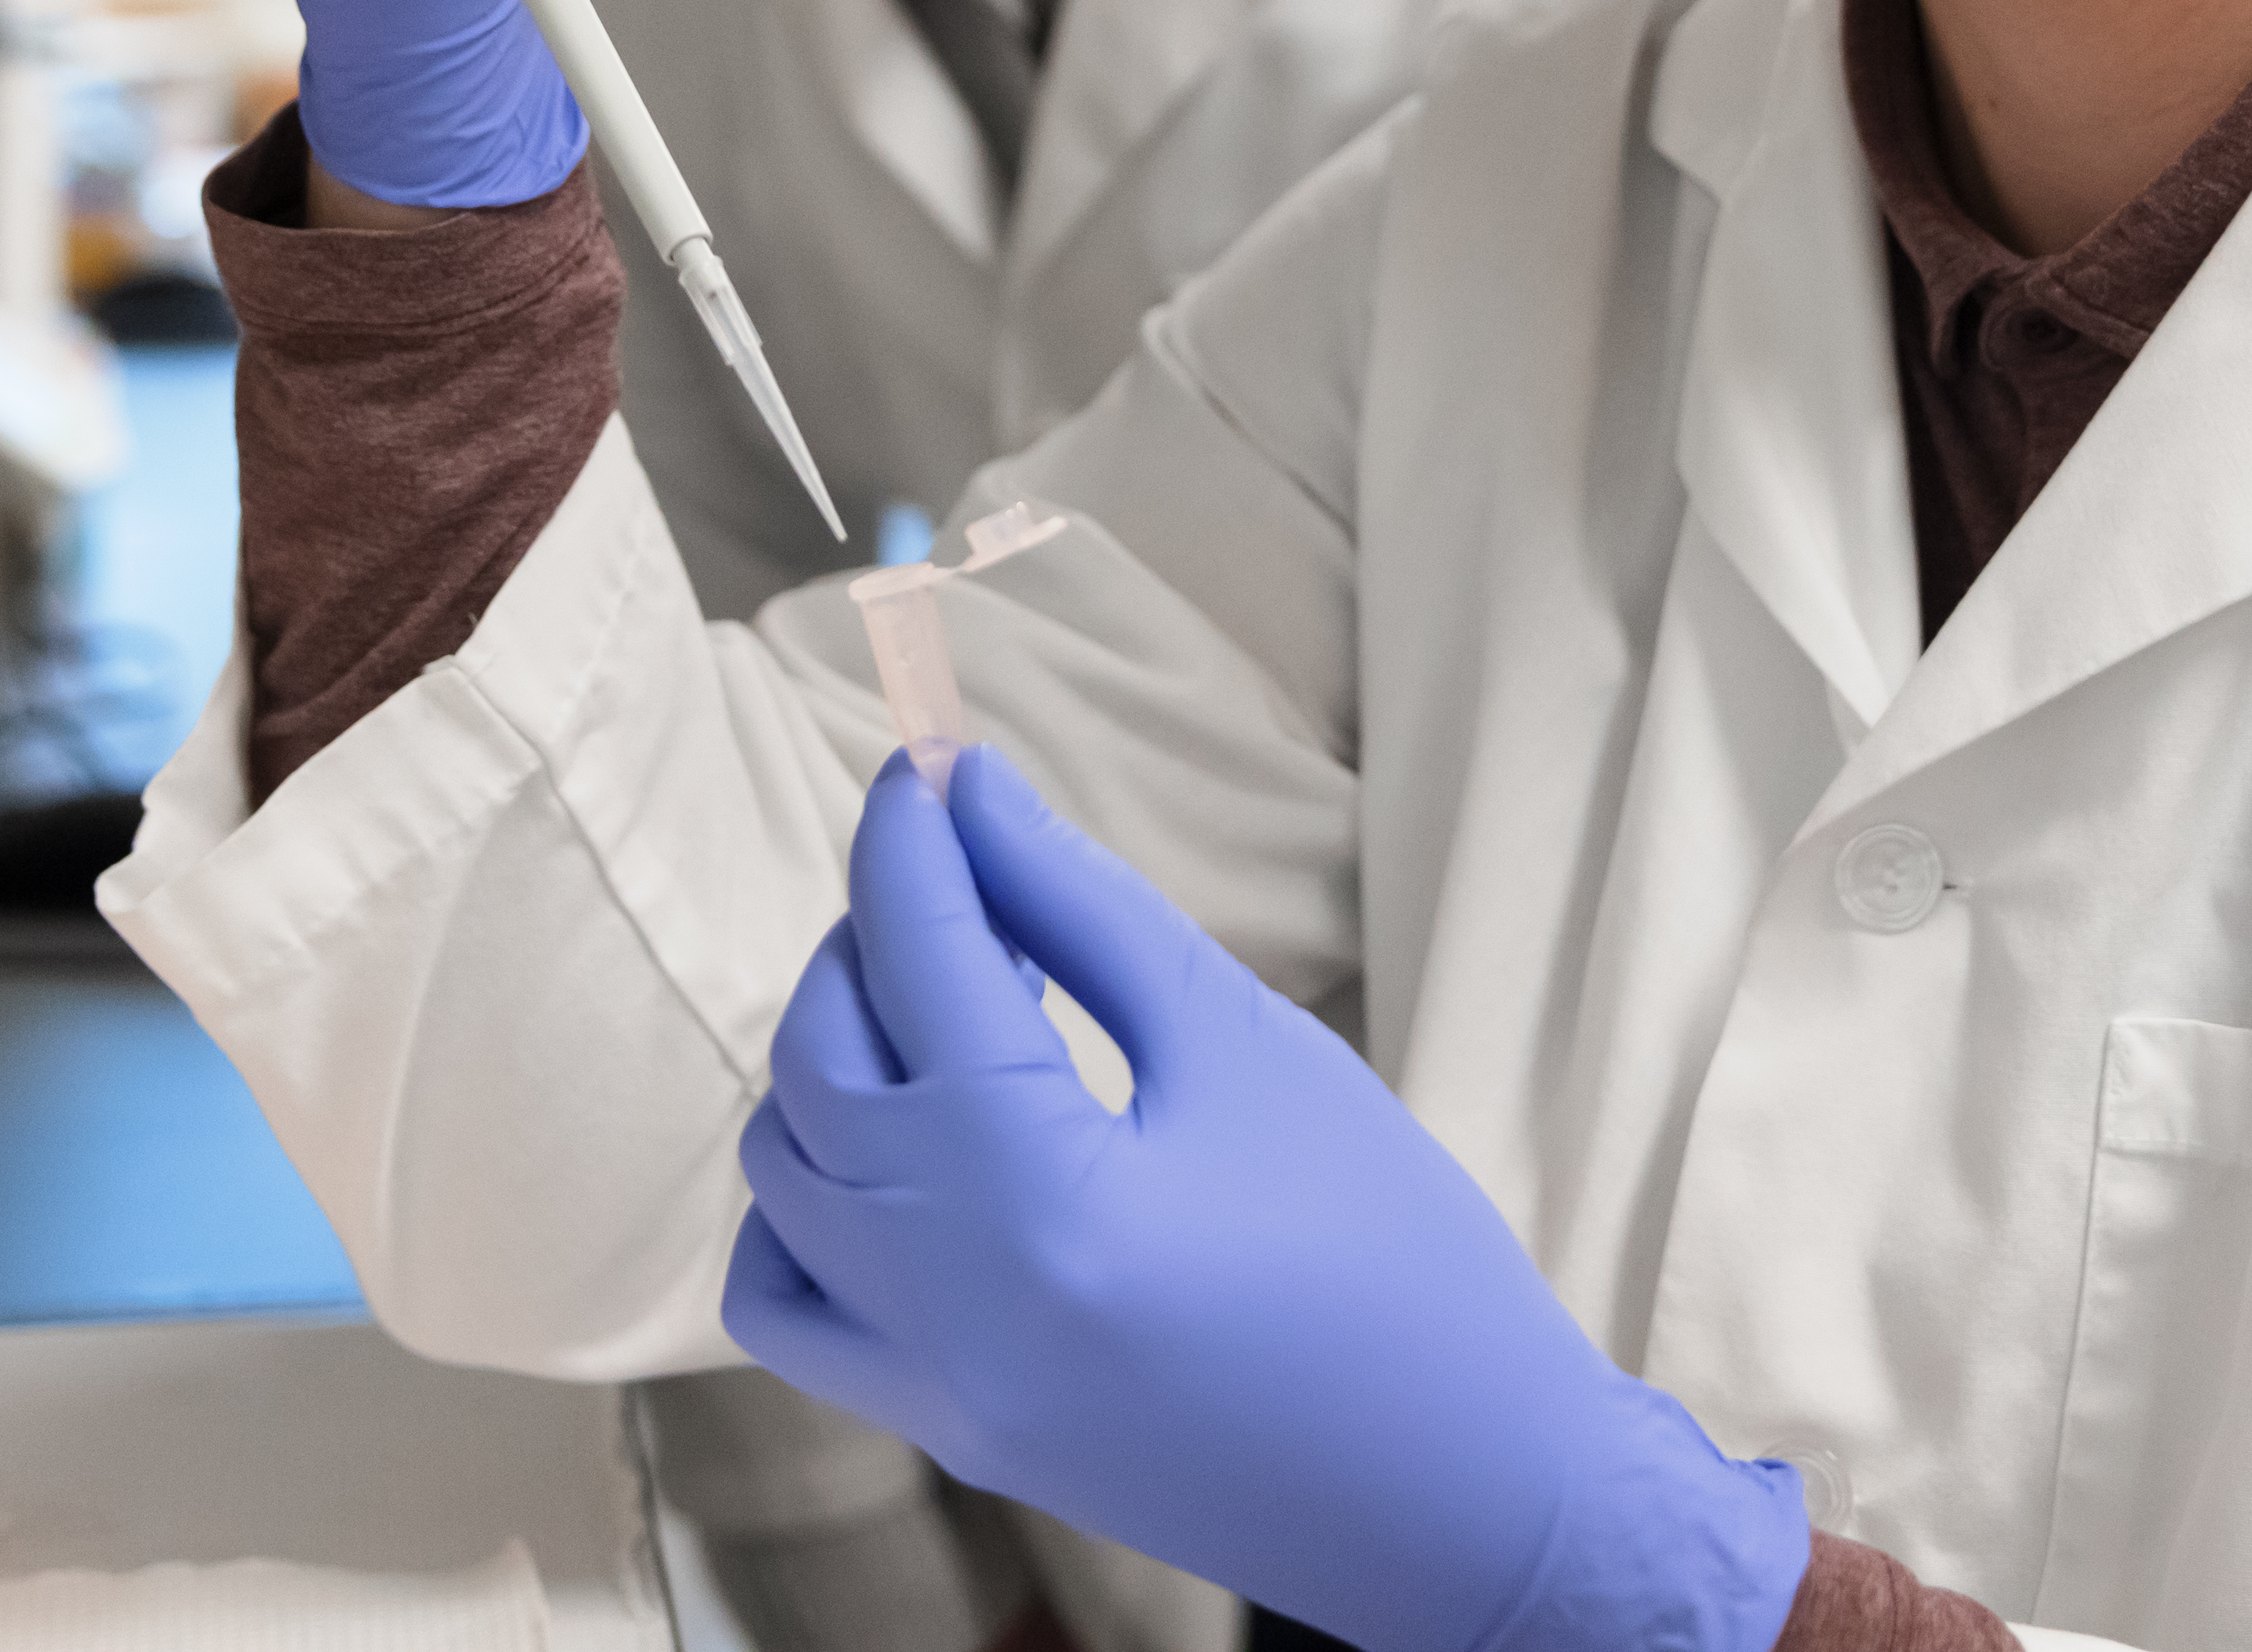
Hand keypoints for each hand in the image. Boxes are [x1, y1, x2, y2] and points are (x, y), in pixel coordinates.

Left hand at [728, 753, 1811, 1651]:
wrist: (1464, 1495)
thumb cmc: (1394, 1258)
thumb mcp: (1249, 1052)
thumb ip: (1089, 913)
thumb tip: (975, 793)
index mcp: (1040, 1196)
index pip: (924, 966)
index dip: (915, 840)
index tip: (924, 756)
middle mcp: (950, 1303)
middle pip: (827, 1062)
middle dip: (877, 936)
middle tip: (968, 870)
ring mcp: (935, 1385)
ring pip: (788, 1175)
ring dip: (838, 1057)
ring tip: (962, 1002)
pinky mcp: (950, 1432)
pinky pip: (795, 1311)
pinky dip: (805, 1208)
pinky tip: (899, 1148)